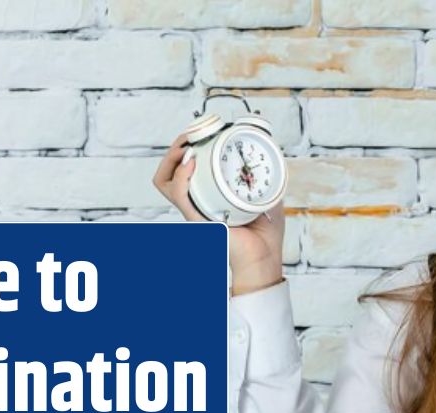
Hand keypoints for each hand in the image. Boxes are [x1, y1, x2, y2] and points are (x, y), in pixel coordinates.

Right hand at [152, 133, 286, 295]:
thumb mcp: (268, 192)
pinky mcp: (197, 220)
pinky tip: (191, 162)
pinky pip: (180, 196)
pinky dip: (181, 177)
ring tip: (188, 145)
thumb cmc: (266, 233)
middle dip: (175, 148)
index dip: (185, 147)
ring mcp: (194, 211)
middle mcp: (195, 202)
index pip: (182, 168)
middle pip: (167, 171)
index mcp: (207, 195)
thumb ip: (266, 172)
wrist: (265, 258)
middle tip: (192, 136)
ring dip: (172, 158)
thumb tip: (270, 146)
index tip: (201, 132)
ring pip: (165, 181)